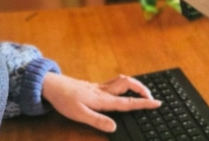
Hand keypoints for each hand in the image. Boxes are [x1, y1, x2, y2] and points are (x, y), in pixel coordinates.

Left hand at [41, 72, 161, 132]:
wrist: (51, 85)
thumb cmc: (64, 100)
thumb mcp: (79, 114)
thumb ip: (98, 121)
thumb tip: (114, 127)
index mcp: (102, 99)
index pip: (127, 101)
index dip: (143, 103)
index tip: (157, 103)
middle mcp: (103, 91)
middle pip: (128, 84)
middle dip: (142, 89)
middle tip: (152, 97)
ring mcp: (98, 87)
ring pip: (122, 80)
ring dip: (134, 84)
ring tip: (142, 92)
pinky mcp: (93, 86)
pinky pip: (114, 82)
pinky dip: (124, 84)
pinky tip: (122, 89)